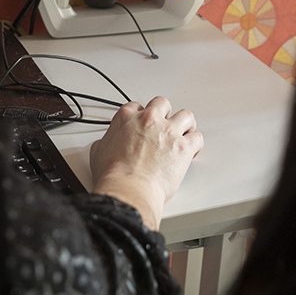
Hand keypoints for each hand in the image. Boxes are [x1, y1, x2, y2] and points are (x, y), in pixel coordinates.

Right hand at [89, 96, 203, 229]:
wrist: (128, 190)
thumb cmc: (114, 176)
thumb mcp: (98, 153)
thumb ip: (105, 142)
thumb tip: (105, 145)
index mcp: (127, 118)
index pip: (137, 106)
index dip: (141, 116)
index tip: (143, 125)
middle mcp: (149, 120)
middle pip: (162, 104)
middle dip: (164, 114)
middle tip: (164, 126)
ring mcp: (168, 132)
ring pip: (186, 116)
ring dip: (185, 125)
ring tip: (184, 134)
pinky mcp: (183, 147)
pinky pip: (197, 138)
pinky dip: (196, 144)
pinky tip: (191, 151)